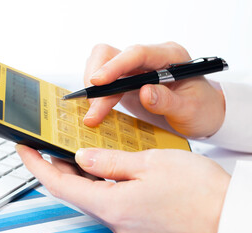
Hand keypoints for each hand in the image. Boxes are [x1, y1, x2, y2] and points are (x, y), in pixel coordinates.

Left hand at [16, 145, 229, 232]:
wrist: (228, 214)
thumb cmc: (198, 192)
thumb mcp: (150, 164)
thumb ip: (109, 161)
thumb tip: (82, 157)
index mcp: (112, 205)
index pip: (59, 184)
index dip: (36, 166)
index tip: (23, 150)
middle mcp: (115, 219)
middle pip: (72, 191)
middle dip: (55, 167)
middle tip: (48, 146)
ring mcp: (125, 223)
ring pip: (89, 195)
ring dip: (77, 174)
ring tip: (72, 150)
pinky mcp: (136, 222)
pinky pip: (107, 199)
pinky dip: (97, 181)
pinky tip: (101, 166)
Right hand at [83, 42, 224, 137]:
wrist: (203, 114)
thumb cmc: (201, 109)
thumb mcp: (189, 109)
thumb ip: (167, 101)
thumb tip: (144, 92)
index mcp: (170, 56)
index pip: (137, 53)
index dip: (115, 66)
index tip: (97, 82)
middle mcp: (151, 57)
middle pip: (113, 54)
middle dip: (98, 81)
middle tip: (93, 110)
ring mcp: (138, 67)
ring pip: (103, 64)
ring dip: (95, 88)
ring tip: (95, 112)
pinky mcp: (128, 79)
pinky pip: (105, 78)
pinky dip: (98, 93)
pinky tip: (98, 107)